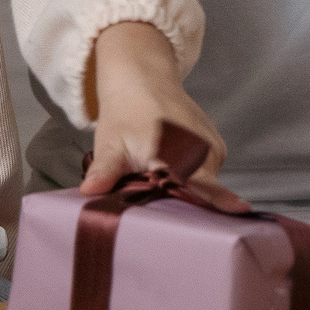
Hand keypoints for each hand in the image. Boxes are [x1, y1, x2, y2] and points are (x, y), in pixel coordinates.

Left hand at [79, 22, 235, 202]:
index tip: (181, 231)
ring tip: (159, 186)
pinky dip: (192, 181)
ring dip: (184, 193)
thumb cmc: (125, 112)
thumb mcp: (110, 143)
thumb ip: (105, 170)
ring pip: (204, 189)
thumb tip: (90, 190)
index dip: (188, 214)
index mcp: (177, 152)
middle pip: (198, 198)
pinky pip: (208, 177)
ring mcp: (214, 151)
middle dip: (178, 209)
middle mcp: (203, 152)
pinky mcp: (219, 150)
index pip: (194, 195)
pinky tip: (172, 174)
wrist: (144, 79)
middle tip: (153, 213)